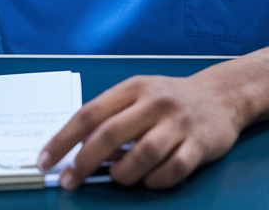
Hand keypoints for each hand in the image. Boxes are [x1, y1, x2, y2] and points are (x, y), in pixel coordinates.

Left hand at [37, 73, 241, 190]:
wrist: (223, 96)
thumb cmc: (171, 100)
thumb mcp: (139, 96)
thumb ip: (111, 117)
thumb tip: (75, 150)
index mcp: (134, 88)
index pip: (90, 113)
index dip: (63, 139)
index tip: (45, 160)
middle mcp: (155, 102)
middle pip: (111, 134)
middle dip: (84, 161)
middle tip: (69, 180)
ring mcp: (179, 123)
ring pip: (142, 154)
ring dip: (123, 174)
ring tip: (118, 178)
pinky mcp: (200, 144)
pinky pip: (172, 170)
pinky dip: (155, 180)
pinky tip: (150, 179)